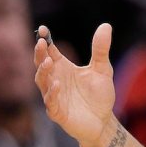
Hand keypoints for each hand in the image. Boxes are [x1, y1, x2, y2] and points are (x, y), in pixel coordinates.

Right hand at [34, 23, 116, 146]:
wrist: (104, 121)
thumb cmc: (99, 95)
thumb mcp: (102, 69)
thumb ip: (101, 49)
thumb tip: (106, 25)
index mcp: (63, 68)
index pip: (50, 52)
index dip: (45, 41)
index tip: (43, 29)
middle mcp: (55, 80)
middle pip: (41, 65)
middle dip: (39, 54)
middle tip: (40, 43)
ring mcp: (54, 96)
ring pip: (42, 82)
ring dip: (44, 72)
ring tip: (48, 62)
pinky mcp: (57, 112)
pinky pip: (51, 102)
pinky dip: (53, 93)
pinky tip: (57, 84)